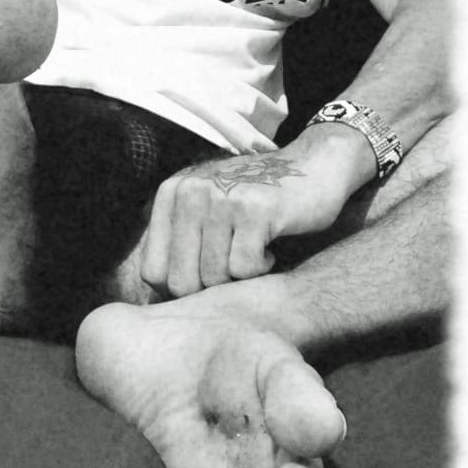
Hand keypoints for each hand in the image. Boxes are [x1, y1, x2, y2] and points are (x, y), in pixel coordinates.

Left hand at [141, 148, 344, 298]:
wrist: (315, 164)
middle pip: (181, 281)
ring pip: (213, 278)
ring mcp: (221, 198)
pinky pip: (244, 269)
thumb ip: (179, 241)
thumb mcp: (207, 207)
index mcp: (172, 193)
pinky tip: (269, 246)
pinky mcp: (254, 209)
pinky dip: (261, 269)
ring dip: (239, 277)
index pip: (153, 271)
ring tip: (253, 251)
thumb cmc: (258, 199)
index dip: (181, 288)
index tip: (208, 276)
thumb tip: (154, 302)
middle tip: (234, 267)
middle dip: (211, 288)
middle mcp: (190, 192)